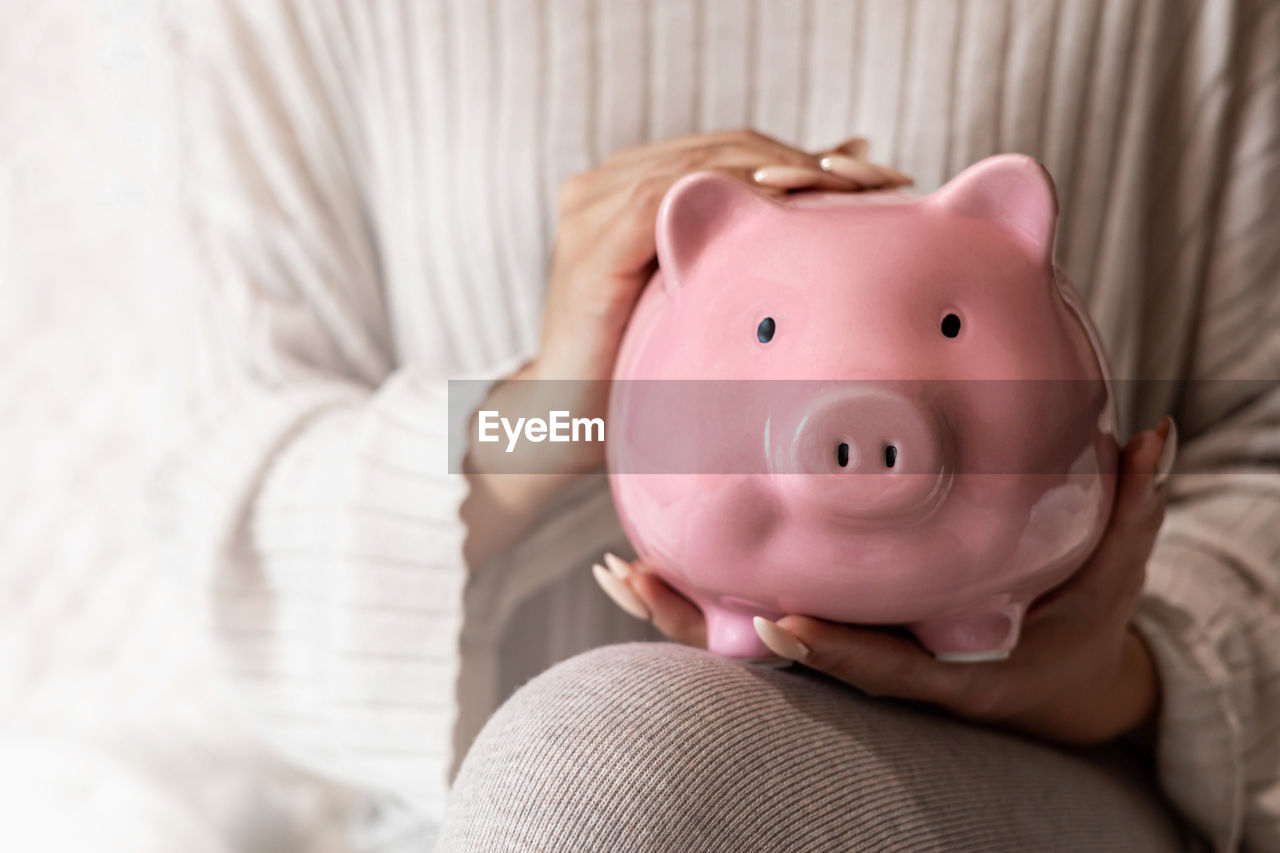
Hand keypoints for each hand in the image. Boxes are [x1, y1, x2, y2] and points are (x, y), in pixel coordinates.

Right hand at [464, 132, 909, 564]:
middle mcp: (608, 183)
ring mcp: (593, 206)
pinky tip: (784, 215)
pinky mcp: (590, 242)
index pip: (738, 152)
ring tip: (852, 195)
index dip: (811, 159)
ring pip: (705, 162)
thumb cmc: (641, 369)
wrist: (566, 423)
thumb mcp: (706, 299)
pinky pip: (667, 200)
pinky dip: (727, 198)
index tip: (882, 180)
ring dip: (783, 173)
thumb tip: (844, 177)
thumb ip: (751, 248)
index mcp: (634, 186)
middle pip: (729, 148)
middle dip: (812, 162)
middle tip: (884, 182)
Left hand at [595, 418, 1177, 745]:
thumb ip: (1126, 514)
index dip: (828, 646)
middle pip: (776, 650)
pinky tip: (649, 541)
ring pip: (746, 630)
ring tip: (619, 561)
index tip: (777, 624)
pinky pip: (752, 602)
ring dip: (681, 602)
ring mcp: (842, 634)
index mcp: (937, 664)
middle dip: (706, 624)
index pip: (875, 661)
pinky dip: (700, 584)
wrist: (1045, 673)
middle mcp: (873, 653)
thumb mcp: (1108, 578)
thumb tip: (1154, 438)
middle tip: (636, 574)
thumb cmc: (1075, 628)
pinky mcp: (828, 609)